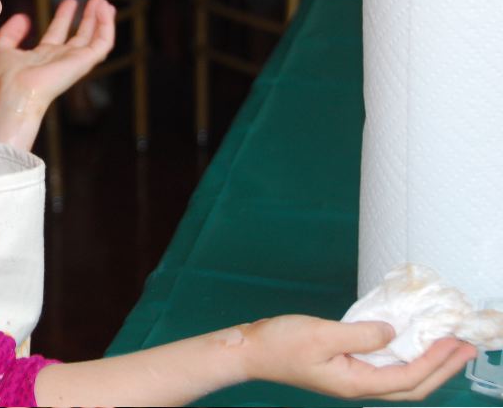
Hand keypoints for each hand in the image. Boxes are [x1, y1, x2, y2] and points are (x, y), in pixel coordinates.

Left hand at [0, 0, 114, 150]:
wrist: (17, 91)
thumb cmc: (7, 78)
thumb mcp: (2, 49)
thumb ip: (10, 33)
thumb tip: (23, 17)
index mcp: (45, 56)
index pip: (59, 33)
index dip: (64, 17)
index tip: (70, 1)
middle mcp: (62, 59)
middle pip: (80, 36)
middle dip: (88, 18)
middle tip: (95, 0)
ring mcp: (75, 61)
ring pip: (95, 39)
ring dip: (101, 20)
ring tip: (103, 1)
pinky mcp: (85, 62)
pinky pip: (103, 43)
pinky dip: (107, 26)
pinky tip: (104, 10)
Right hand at [241, 315, 477, 401]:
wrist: (251, 352)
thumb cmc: (281, 343)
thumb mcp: (322, 334)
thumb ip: (361, 335)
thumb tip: (393, 332)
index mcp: (356, 382)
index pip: (409, 378)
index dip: (436, 362)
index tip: (455, 343)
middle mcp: (359, 386)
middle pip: (413, 386)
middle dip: (444, 368)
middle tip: (467, 348)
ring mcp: (353, 379)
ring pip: (403, 380)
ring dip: (430, 365)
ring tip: (449, 347)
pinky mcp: (346, 369)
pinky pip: (388, 369)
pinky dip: (408, 358)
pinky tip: (412, 345)